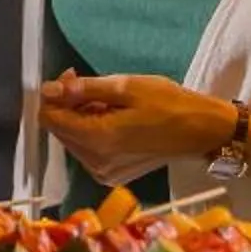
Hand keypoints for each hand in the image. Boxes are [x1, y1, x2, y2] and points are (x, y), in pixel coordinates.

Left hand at [35, 71, 236, 183]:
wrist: (202, 131)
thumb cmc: (169, 104)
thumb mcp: (125, 87)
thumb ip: (83, 89)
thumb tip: (49, 89)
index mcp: (97, 140)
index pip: (49, 119)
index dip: (53, 94)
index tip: (71, 77)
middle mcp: (95, 162)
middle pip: (59, 129)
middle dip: (67, 104)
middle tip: (89, 83)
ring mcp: (103, 172)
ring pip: (72, 139)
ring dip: (80, 116)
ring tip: (108, 101)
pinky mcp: (111, 175)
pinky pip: (87, 149)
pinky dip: (91, 130)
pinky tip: (112, 118)